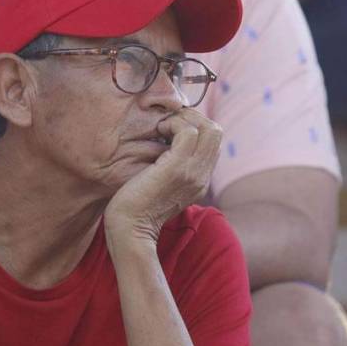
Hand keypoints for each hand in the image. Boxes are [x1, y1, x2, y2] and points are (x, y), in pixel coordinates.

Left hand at [104, 109, 222, 246]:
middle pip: (217, 131)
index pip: (212, 142)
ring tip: (163, 126)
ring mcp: (193, 172)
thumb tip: (164, 142)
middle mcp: (202, 176)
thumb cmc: (135, 205)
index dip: (194, 126)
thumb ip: (170, 168)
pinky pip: (188, 132)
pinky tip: (158, 131)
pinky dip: (174, 124)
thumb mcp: (161, 185)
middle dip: (193, 117)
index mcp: (200, 180)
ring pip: (209, 128)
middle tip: (169, 121)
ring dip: (184, 119)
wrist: (129, 228)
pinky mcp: (178, 168)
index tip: (171, 127)